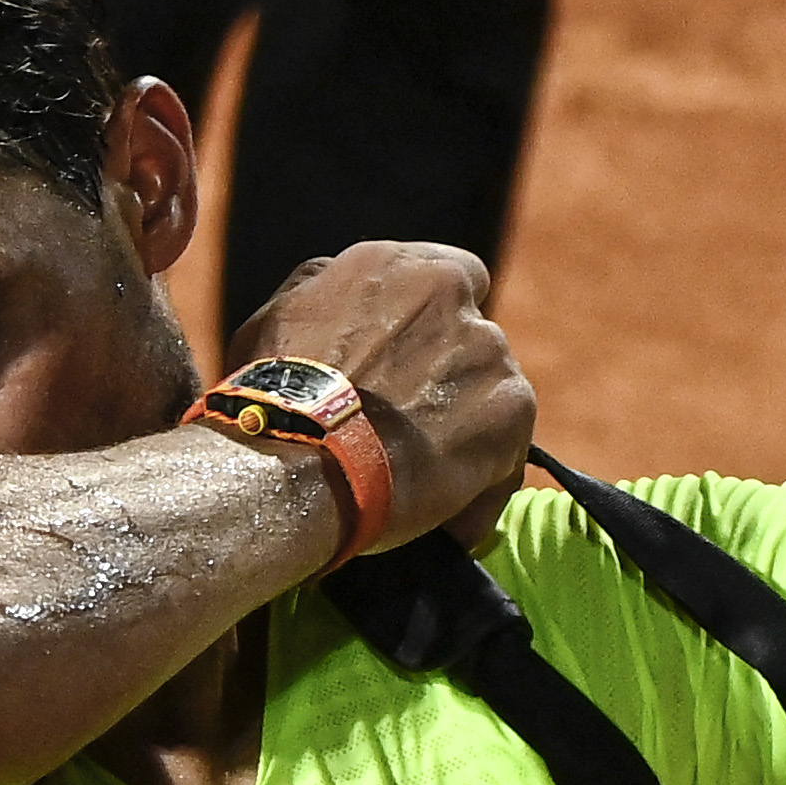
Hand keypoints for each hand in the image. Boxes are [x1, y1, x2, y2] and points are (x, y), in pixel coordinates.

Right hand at [230, 245, 535, 551]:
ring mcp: (489, 351)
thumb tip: (341, 287)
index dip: (436, 327)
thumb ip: (327, 292)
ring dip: (465, 430)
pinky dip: (480, 488)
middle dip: (449, 380)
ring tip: (420, 481)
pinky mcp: (512, 409)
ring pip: (492, 394)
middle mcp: (452, 296)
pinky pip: (505, 454)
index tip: (418, 364)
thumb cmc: (273, 400)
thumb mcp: (279, 319)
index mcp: (398, 267)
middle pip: (473, 339)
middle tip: (410, 429)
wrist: (295, 465)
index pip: (452, 280)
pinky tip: (441, 517)